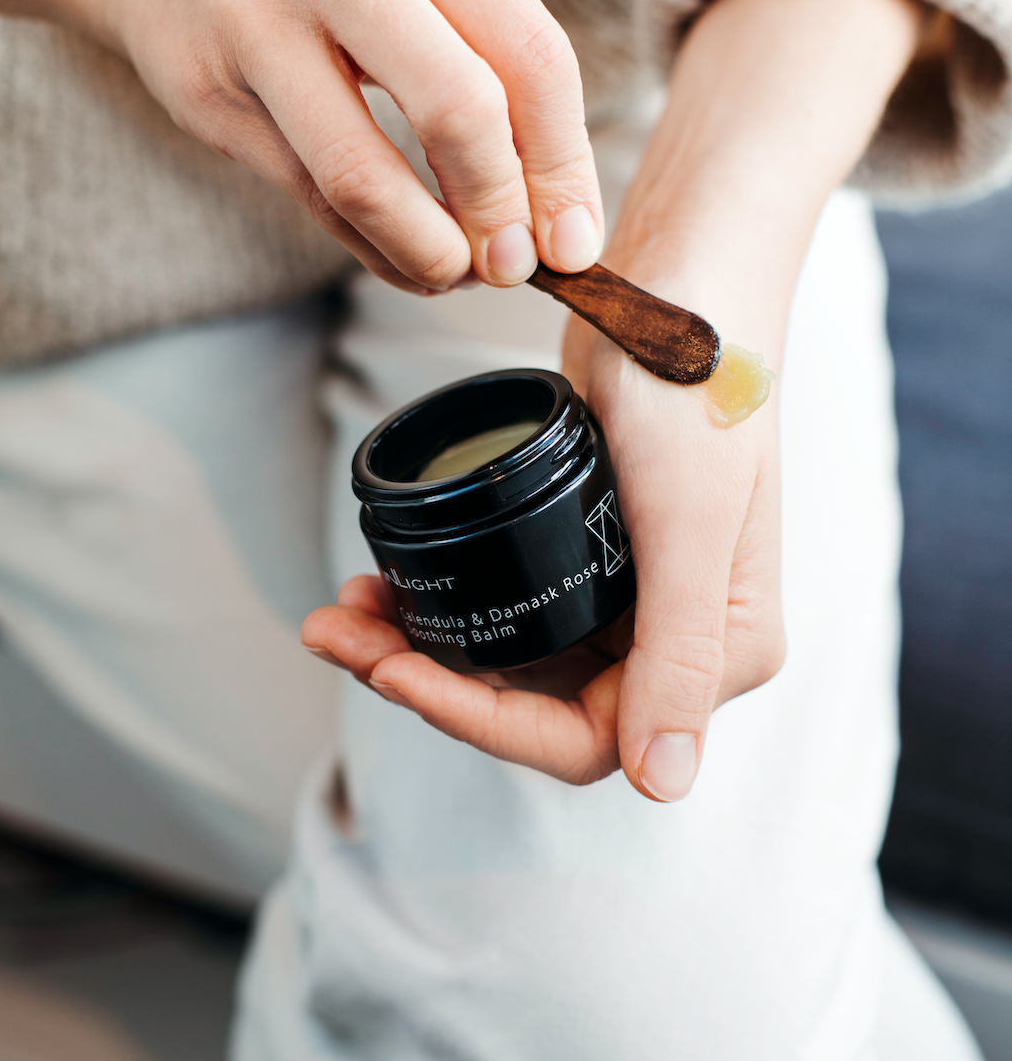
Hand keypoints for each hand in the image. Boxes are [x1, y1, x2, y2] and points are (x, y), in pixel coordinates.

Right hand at [0, 0, 602, 292]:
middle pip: (459, 112)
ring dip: (429, 252)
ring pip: (367, 177)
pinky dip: (370, 249)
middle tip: (514, 262)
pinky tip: (401, 257)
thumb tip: (554, 209)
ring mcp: (257, 23)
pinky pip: (310, 199)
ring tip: (455, 273)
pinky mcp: (206, 92)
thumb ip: (486, 56)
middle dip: (502, 212)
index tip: (574, 238)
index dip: (564, 166)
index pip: (531, 57)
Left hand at [303, 337, 779, 798]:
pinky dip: (448, 600)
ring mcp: (632, 599)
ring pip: (514, 661)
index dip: (485, 723)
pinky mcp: (591, 555)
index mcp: (721, 652)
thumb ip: (680, 655)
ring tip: (345, 608)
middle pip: (539, 705)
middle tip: (339, 633)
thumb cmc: (697, 386)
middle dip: (430, 680)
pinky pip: (511, 607)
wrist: (685, 275)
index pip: (591, 739)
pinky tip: (389, 580)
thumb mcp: (689, 521)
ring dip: (425, 644)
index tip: (397, 677)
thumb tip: (663, 784)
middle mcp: (679, 640)